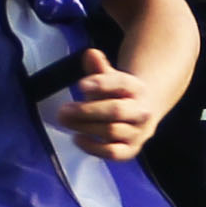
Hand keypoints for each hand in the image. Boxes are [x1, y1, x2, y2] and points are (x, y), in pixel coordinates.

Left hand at [50, 44, 160, 159]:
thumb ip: (99, 68)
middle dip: (87, 110)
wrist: (142, 113)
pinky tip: (77, 138)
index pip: (121, 83)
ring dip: (85, 127)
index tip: (81, 85)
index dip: (101, 84)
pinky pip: (114, 153)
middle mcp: (142, 111)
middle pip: (115, 110)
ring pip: (112, 131)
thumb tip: (90, 54)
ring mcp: (138, 133)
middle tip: (63, 110)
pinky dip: (94, 148)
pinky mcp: (131, 150)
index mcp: (137, 88)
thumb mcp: (110, 78)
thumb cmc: (118, 95)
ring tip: (65, 121)